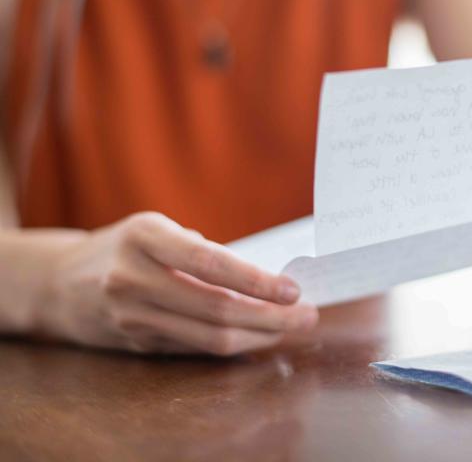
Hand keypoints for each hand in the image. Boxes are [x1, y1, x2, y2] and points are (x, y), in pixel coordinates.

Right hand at [41, 212, 317, 355]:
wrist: (58, 283)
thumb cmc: (125, 247)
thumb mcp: (157, 229)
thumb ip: (202, 250)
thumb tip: (268, 279)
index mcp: (144, 238)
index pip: (210, 263)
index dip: (256, 280)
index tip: (293, 289)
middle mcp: (132, 279)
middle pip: (216, 309)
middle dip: (271, 316)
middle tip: (307, 314)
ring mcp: (131, 317)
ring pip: (209, 338)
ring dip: (259, 336)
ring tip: (291, 326)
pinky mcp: (137, 344)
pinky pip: (195, 348)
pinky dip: (234, 344)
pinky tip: (259, 335)